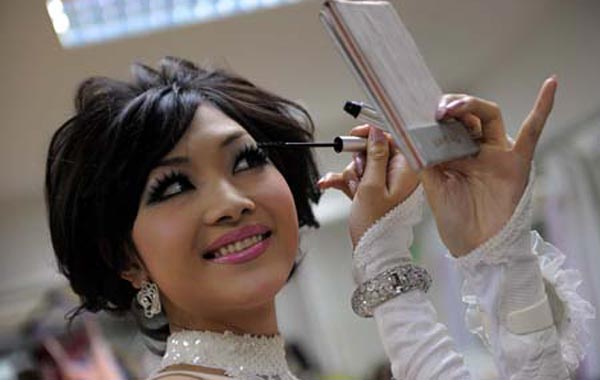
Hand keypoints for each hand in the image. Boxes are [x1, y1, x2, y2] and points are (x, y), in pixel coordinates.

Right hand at [318, 125, 418, 246]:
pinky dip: (344, 182)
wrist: (373, 253)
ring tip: (352, 190)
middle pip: (374, 151)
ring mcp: (387, 185)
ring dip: (350, 174)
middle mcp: (400, 175)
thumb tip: (376, 132)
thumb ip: (375, 155)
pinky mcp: (375, 193)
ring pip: (363, 166)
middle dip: (358, 161)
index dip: (372, 135)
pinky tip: (329, 183)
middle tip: (357, 176)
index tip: (355, 135)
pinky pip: (358, 179)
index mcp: (407, 170)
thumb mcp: (372, 186)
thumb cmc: (377, 225)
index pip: (392, 138)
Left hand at [421, 76, 557, 255]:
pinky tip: (550, 84)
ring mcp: (496, 154)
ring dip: (471, 105)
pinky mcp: (516, 163)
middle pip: (466, 114)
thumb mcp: (432, 185)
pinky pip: (532, 132)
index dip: (433, 114)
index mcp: (453, 154)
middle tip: (437, 111)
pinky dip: (543, 107)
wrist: (476, 248)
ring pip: (489, 116)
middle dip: (451, 106)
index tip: (415, 111)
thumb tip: (408, 132)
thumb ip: (425, 158)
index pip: (446, 124)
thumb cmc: (455, 219)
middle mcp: (475, 149)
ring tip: (452, 107)